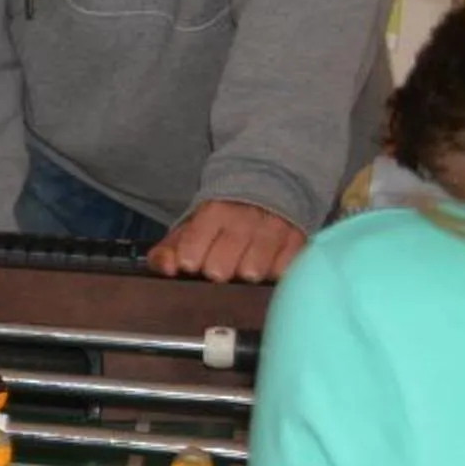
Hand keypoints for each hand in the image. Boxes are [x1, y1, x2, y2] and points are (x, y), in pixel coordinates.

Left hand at [148, 200, 305, 283]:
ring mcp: (274, 230)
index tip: (191, 264)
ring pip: (252, 272)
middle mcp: (245, 220)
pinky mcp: (298, 242)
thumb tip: (166, 269)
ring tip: (242, 267)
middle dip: (217, 271)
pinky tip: (266, 265)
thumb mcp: (188, 229)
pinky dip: (272, 274)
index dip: (190, 260)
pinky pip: (281, 272)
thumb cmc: (221, 221)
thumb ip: (166, 251)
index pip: (193, 247)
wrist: (266, 190)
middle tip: (219, 267)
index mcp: (214, 213)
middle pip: (221, 267)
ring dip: (244, 274)